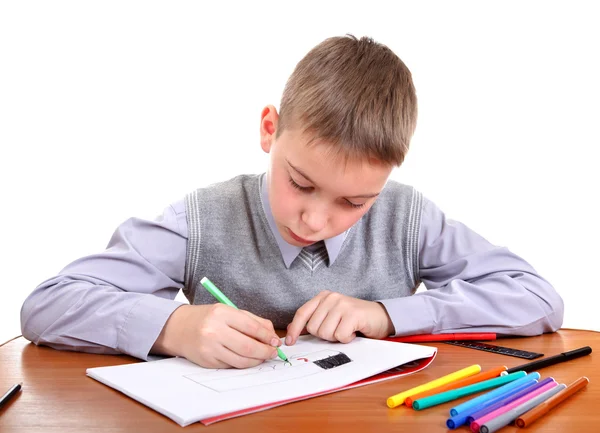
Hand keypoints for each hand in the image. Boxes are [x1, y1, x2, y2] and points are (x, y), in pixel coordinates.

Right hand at [152, 304, 280, 368]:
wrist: (178, 328)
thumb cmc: (208, 318)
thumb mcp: (228, 311)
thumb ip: (252, 320)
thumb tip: (272, 334)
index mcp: (221, 314)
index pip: (251, 327)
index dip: (267, 336)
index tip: (276, 341)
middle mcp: (214, 331)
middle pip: (247, 346)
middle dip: (265, 351)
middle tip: (273, 352)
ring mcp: (209, 348)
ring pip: (240, 360)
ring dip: (256, 360)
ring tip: (263, 357)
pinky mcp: (207, 361)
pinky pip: (231, 365)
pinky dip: (242, 363)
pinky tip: (247, 359)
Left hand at [285, 291, 394, 345]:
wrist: (381, 317)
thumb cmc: (354, 319)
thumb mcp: (331, 316)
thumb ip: (314, 320)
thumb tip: (292, 330)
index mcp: (323, 297)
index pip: (302, 313)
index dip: (294, 329)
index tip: (290, 342)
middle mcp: (331, 298)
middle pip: (313, 328)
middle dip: (325, 335)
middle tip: (338, 330)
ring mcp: (342, 304)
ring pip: (325, 333)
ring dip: (336, 337)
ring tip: (346, 329)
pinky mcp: (352, 314)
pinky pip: (340, 335)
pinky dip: (347, 338)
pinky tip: (354, 331)